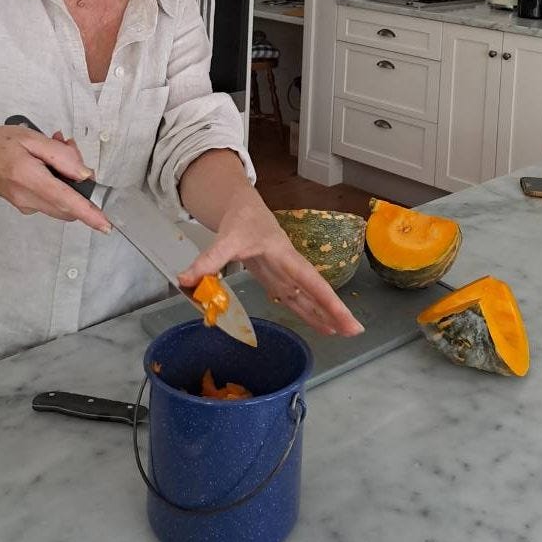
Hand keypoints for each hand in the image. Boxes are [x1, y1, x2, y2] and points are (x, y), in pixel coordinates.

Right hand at [0, 126, 110, 232]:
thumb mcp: (29, 137)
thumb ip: (59, 155)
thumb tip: (84, 174)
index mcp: (30, 178)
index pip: (66, 200)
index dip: (89, 214)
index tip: (106, 226)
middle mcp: (29, 199)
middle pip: (69, 200)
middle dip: (79, 179)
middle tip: (68, 146)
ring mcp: (26, 206)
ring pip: (61, 200)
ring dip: (68, 178)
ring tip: (56, 146)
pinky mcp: (24, 206)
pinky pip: (50, 198)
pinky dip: (57, 181)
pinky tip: (46, 159)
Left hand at [176, 192, 364, 337]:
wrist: (243, 207)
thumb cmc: (240, 221)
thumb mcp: (224, 239)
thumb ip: (207, 261)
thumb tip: (186, 281)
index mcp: (283, 256)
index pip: (310, 281)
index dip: (328, 302)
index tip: (346, 320)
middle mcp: (290, 266)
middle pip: (316, 290)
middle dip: (335, 310)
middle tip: (355, 332)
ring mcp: (285, 273)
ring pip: (309, 296)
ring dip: (324, 314)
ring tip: (343, 334)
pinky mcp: (278, 278)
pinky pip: (296, 298)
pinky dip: (308, 312)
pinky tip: (320, 325)